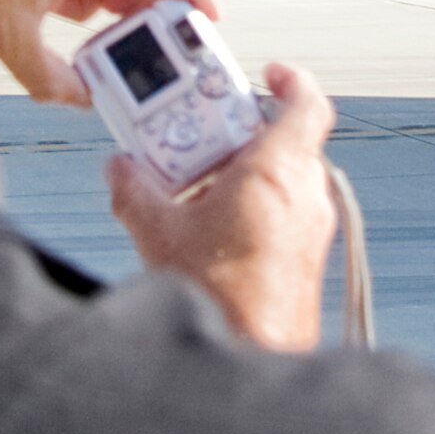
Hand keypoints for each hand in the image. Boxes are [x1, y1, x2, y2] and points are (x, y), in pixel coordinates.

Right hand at [107, 63, 336, 351]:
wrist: (251, 359)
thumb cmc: (220, 299)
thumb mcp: (159, 234)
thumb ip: (135, 191)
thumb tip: (121, 169)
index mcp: (278, 171)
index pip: (307, 103)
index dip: (290, 81)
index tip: (267, 74)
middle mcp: (306, 195)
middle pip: (290, 140)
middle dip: (247, 131)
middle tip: (206, 132)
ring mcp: (314, 231)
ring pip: (289, 179)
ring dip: (250, 171)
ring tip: (200, 184)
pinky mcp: (308, 261)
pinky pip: (288, 213)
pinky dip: (258, 206)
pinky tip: (213, 227)